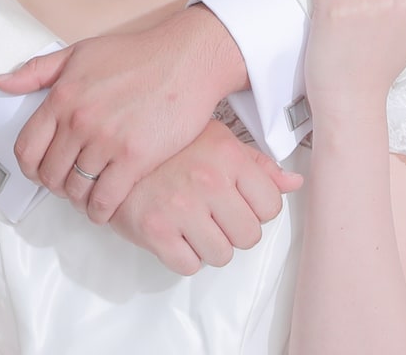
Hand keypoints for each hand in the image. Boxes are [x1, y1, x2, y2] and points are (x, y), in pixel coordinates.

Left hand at [0, 3, 246, 218]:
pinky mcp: (135, 158)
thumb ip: (37, 70)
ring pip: (76, 190)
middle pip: (49, 175)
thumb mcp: (79, 52)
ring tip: (89, 195)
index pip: (26, 148)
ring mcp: (106, 141)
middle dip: (56, 185)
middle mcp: (79, 121)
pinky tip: (106, 207)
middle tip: (69, 184)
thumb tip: (0, 83)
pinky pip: (105, 199)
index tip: (41, 171)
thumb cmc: (135, 54)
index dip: (30, 167)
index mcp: (61, 97)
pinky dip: (101, 211)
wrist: (186, 60)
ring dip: (79, 199)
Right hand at [103, 117, 303, 273]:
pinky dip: (184, 257)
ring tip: (192, 224)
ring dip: (210, 246)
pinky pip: (189, 265)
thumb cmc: (168, 147)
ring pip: (222, 255)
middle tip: (212, 216)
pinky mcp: (155, 231)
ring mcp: (180, 207)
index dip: (256, 210)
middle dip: (234, 231)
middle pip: (249, 236)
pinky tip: (174, 234)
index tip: (237, 203)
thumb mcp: (216, 140)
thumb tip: (294, 184)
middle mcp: (207, 180)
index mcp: (227, 156)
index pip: (271, 207)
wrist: (111, 154)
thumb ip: (257, 164)